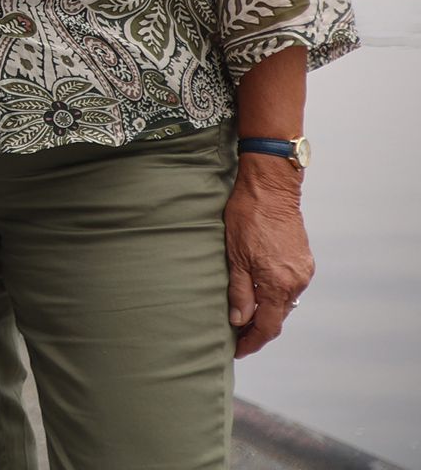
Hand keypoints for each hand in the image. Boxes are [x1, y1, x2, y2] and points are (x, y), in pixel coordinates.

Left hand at [226, 156, 312, 357]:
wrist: (271, 188)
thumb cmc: (248, 217)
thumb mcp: (234, 256)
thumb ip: (240, 292)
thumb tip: (240, 321)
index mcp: (278, 283)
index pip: (268, 326)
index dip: (253, 342)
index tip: (238, 351)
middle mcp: (296, 281)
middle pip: (278, 316)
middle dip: (258, 330)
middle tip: (237, 338)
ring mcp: (303, 271)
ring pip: (284, 302)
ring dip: (267, 312)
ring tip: (244, 318)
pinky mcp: (304, 260)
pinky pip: (289, 287)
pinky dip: (274, 295)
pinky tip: (259, 294)